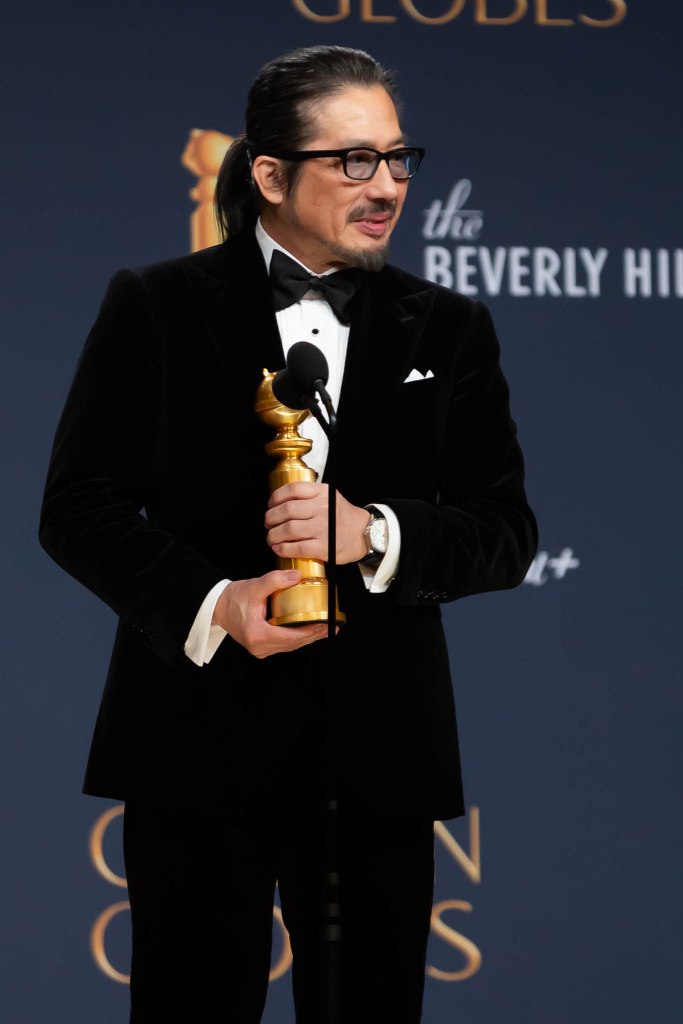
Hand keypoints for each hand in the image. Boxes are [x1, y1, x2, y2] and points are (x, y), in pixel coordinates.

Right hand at [212, 570, 328, 658]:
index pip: (291, 636)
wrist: (217, 606)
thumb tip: (297, 576)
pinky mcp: (261, 647)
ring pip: (290, 646)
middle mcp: (259, 646)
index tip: (325, 625)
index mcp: (258, 634)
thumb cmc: (233, 598)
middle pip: (293, 644)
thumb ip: (275, 581)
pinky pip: (283, 645)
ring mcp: (260, 649)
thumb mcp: (254, 587)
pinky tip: (307, 631)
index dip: (310, 631)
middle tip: (331, 627)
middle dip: (314, 635)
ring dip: (307, 638)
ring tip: (324, 629)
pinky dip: (296, 638)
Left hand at [265, 482, 368, 563]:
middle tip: (268, 524)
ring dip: (274, 535)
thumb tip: (281, 501)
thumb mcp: (330, 497)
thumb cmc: (344, 517)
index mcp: (323, 493)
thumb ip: (310, 496)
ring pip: (289, 529)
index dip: (276, 497)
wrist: (364, 534)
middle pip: (286, 510)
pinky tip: (279, 549)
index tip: (271, 505)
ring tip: (272, 538)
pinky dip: (284, 549)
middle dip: (271, 518)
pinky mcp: (324, 547)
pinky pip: (297, 548)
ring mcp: (323, 528)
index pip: (293, 489)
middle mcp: (322, 509)